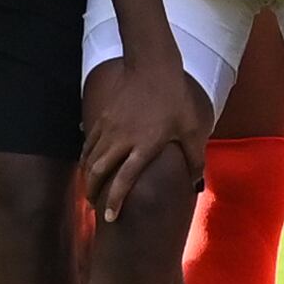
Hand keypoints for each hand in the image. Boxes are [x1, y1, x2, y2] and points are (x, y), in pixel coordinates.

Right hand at [77, 49, 213, 225]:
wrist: (152, 65)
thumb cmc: (175, 98)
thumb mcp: (192, 129)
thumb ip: (195, 160)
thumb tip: (197, 186)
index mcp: (144, 146)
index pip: (123, 181)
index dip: (114, 202)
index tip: (109, 218)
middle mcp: (121, 140)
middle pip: (98, 173)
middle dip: (93, 192)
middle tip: (94, 206)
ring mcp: (108, 127)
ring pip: (89, 158)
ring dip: (88, 177)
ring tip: (91, 188)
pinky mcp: (102, 117)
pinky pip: (88, 143)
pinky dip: (86, 157)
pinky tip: (88, 163)